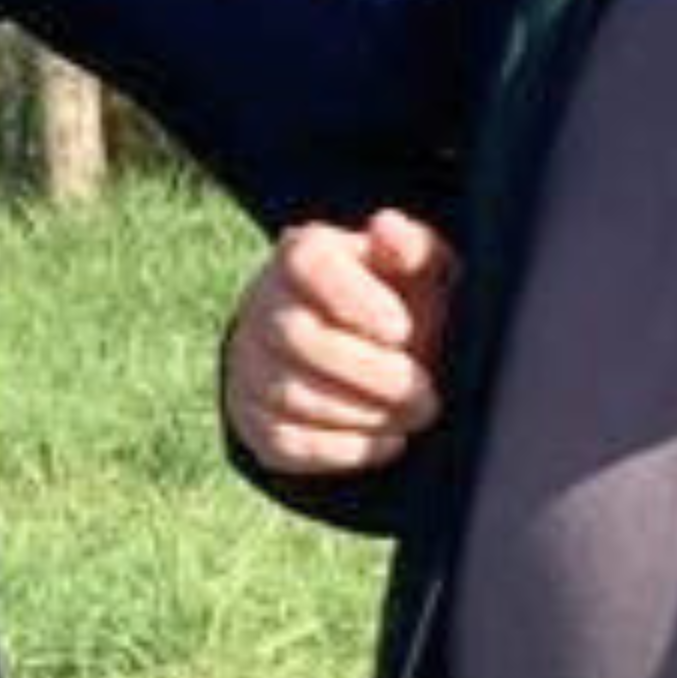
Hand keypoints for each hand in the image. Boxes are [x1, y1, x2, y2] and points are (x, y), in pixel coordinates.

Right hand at [224, 212, 455, 476]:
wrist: (356, 356)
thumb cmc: (396, 303)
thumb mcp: (419, 270)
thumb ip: (414, 247)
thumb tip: (386, 228)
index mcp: (304, 254)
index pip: (307, 262)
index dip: (355, 299)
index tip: (401, 329)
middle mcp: (263, 305)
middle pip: (297, 337)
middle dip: (372, 374)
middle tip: (426, 395)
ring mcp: (250, 363)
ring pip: (292, 394)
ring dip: (365, 415)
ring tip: (412, 417)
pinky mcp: (251, 418)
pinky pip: (285, 442)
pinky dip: (344, 450)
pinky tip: (388, 441)